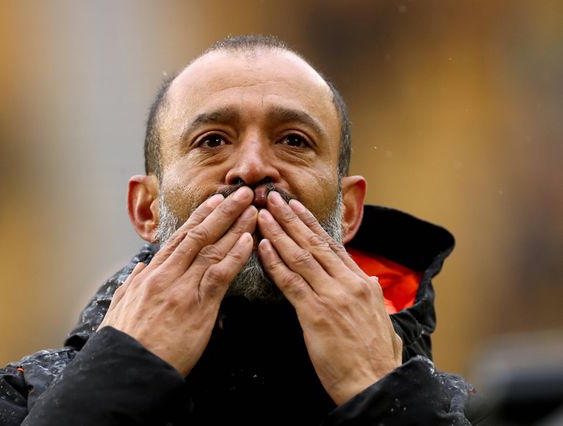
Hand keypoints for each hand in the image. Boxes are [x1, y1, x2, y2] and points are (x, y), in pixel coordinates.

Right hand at [99, 187, 255, 374]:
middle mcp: (167, 275)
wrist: (127, 371)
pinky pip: (220, 275)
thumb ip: (133, 284)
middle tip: (242, 194)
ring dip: (235, 226)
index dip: (200, 217)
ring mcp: (183, 289)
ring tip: (253, 209)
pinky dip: (235, 256)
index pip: (180, 237)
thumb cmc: (124, 343)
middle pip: (199, 235)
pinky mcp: (198, 308)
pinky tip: (248, 241)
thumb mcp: (121, 307)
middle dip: (223, 211)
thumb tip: (141, 267)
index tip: (215, 201)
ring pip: (212, 249)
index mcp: (151, 274)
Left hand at [257, 191, 401, 404]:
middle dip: (291, 218)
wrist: (376, 383)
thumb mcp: (380, 318)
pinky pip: (291, 282)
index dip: (310, 224)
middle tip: (273, 198)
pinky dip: (275, 262)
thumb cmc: (375, 357)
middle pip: (314, 243)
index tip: (295, 207)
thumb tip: (367, 283)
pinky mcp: (316, 314)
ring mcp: (333, 297)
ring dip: (279, 233)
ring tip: (262, 214)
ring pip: (300, 256)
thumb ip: (369, 296)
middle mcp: (348, 283)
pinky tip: (262, 247)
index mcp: (361, 282)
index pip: (331, 245)